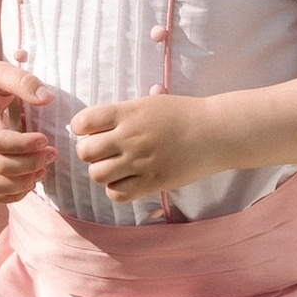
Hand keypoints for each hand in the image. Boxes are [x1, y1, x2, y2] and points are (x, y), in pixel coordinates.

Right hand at [0, 60, 53, 204]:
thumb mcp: (0, 71)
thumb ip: (23, 81)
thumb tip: (48, 98)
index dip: (23, 145)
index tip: (45, 138)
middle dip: (31, 164)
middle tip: (53, 152)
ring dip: (23, 183)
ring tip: (44, 168)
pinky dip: (12, 195)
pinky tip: (32, 180)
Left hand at [68, 93, 211, 200]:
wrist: (216, 133)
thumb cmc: (186, 114)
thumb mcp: (156, 102)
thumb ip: (130, 108)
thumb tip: (114, 111)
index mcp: (128, 113)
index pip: (82, 122)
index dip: (81, 128)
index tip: (90, 130)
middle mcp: (129, 137)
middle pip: (85, 152)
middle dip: (89, 152)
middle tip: (103, 151)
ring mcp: (139, 162)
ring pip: (97, 175)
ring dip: (102, 172)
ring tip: (115, 168)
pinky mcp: (151, 182)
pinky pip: (117, 194)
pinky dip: (117, 189)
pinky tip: (127, 180)